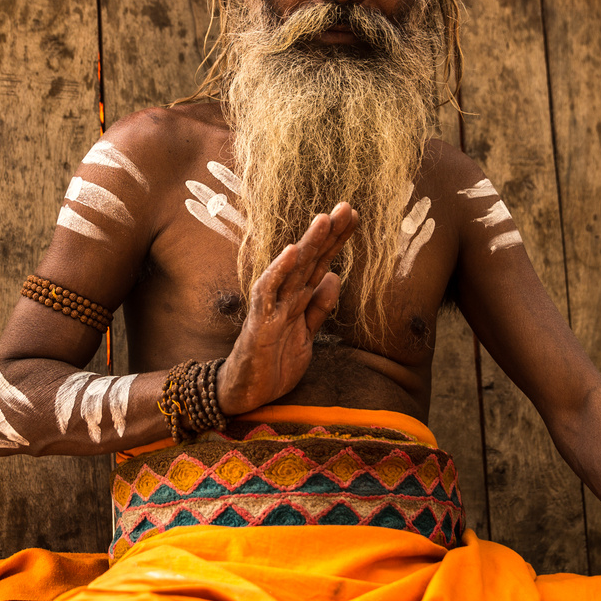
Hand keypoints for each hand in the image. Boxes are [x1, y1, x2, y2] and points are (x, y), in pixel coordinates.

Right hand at [216, 203, 357, 415]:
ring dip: (307, 244)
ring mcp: (271, 307)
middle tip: (346, 207)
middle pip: (309, 259)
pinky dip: (279, 271)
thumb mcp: (307, 334)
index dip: (336, 240)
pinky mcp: (260, 323)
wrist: (247, 393)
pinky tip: (291, 251)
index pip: (320, 263)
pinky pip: (268, 293)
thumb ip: (319, 307)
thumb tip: (335, 275)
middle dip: (328, 233)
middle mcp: (285, 297)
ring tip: (324, 219)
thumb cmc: (274, 363)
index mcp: (298, 298)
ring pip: (292, 270)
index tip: (353, 216)